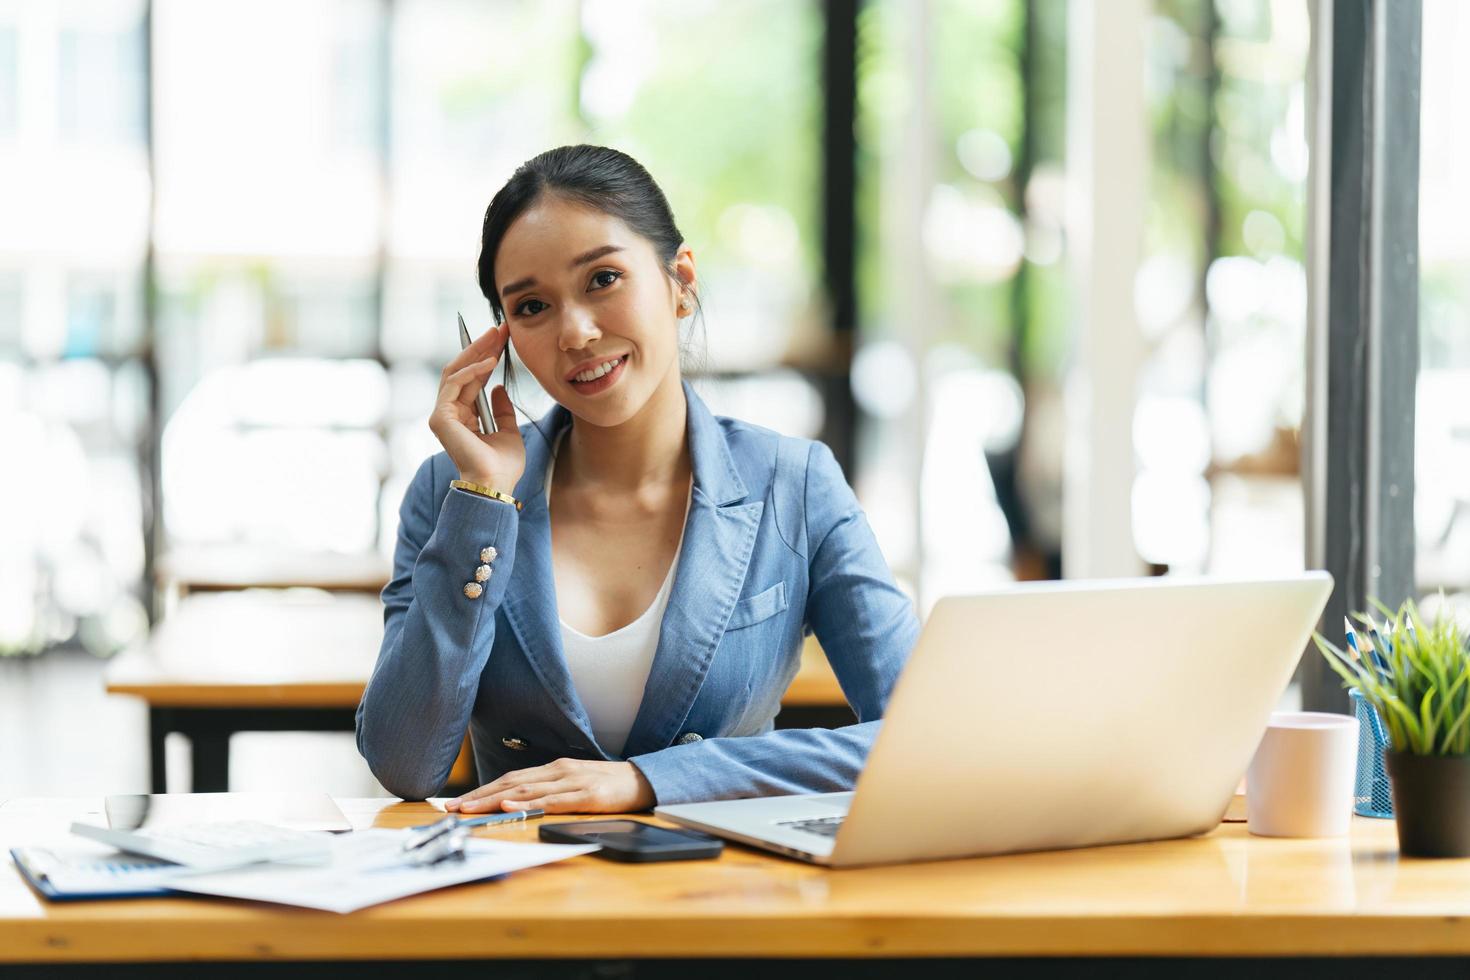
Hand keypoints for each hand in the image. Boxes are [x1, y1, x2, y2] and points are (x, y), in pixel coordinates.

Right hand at [428, 321, 524, 489]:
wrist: (495, 484)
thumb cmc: (502, 466)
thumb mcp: (509, 431)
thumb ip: (502, 410)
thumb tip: (498, 388)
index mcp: (464, 416)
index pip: (472, 378)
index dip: (486, 356)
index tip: (503, 339)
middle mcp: (450, 413)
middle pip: (462, 370)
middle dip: (481, 347)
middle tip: (500, 329)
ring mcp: (443, 414)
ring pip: (455, 372)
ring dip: (477, 352)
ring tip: (496, 337)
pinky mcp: (440, 417)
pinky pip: (453, 385)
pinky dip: (471, 371)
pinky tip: (490, 362)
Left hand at [444, 759, 656, 814]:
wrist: (644, 779)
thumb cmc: (608, 785)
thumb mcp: (574, 783)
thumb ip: (550, 789)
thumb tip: (517, 801)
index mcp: (553, 768)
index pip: (509, 779)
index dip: (481, 789)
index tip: (457, 801)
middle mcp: (558, 771)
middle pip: (510, 783)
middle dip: (478, 796)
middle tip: (451, 807)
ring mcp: (572, 782)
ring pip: (526, 790)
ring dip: (493, 800)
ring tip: (469, 808)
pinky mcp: (587, 796)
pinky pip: (554, 800)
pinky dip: (530, 803)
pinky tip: (511, 805)